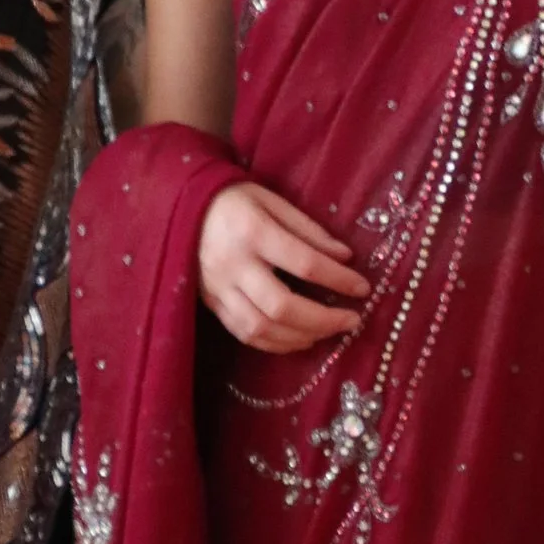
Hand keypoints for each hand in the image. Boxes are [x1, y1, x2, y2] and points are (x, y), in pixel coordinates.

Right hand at [199, 180, 368, 354]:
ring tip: (327, 332)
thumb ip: (308, 229)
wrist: (180, 209)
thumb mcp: (272, 200)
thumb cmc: (232, 200)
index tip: (363, 288)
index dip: (338, 279)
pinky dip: (275, 344)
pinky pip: (244, 334)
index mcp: (252, 231)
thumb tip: (345, 256)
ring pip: (262, 327)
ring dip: (301, 337)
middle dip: (323, 320)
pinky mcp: (211, 304)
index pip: (304, 262)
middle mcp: (233, 264)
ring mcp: (218, 288)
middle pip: (282, 306)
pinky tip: (298, 339)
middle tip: (351, 321)